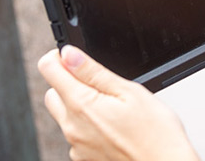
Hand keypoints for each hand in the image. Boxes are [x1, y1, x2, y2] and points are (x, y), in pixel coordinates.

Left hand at [38, 46, 199, 160]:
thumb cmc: (156, 134)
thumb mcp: (129, 91)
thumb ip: (93, 71)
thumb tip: (68, 54)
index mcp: (81, 104)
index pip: (48, 68)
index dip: (61, 56)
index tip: (76, 57)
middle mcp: (72, 127)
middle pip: (52, 92)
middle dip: (67, 81)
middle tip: (98, 82)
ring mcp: (76, 145)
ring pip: (63, 114)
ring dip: (77, 104)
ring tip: (110, 105)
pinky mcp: (83, 157)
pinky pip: (75, 133)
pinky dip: (86, 125)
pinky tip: (111, 124)